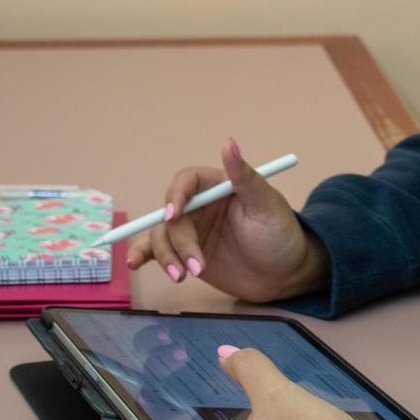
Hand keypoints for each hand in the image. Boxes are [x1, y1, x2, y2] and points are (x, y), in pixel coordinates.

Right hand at [126, 138, 328, 302]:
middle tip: (196, 266)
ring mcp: (192, 231)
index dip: (176, 196)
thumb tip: (230, 143)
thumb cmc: (281, 236)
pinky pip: (158, 250)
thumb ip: (245, 177)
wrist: (285, 276)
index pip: (187, 181)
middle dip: (178, 241)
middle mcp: (200, 207)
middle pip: (170, 214)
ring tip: (183, 277)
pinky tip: (135, 263)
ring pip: (161, 235)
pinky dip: (143, 254)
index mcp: (218, 187)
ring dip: (166, 256)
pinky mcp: (185, 254)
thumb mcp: (267, 206)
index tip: (174, 215)